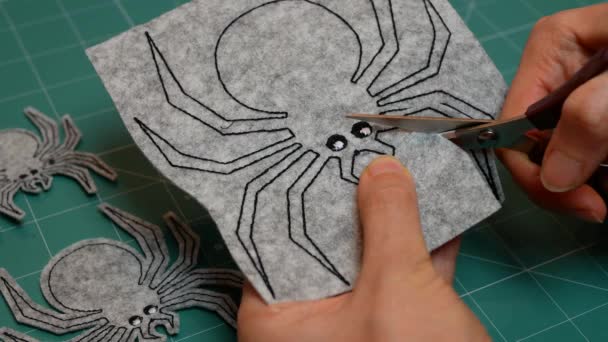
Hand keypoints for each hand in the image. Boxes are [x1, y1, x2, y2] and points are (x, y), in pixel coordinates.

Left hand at [238, 157, 488, 341]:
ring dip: (389, 215)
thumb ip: (388, 222)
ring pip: (366, 255)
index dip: (292, 189)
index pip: (270, 238)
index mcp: (277, 319)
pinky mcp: (392, 326)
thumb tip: (380, 167)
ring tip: (398, 159)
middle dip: (348, 195)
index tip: (308, 143)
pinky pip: (399, 275)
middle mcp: (306, 321)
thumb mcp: (395, 288)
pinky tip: (435, 202)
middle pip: (322, 241)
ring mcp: (352, 323)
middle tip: (356, 139)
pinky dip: (418, 244)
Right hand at [498, 3, 607, 222]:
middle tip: (603, 205)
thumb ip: (594, 115)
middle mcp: (557, 73)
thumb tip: (554, 178)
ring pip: (559, 157)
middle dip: (567, 180)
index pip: (512, 124)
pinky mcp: (596, 116)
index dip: (535, 169)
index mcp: (552, 48)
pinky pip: (583, 155)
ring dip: (588, 181)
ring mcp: (576, 96)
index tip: (583, 201)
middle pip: (534, 145)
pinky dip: (601, 174)